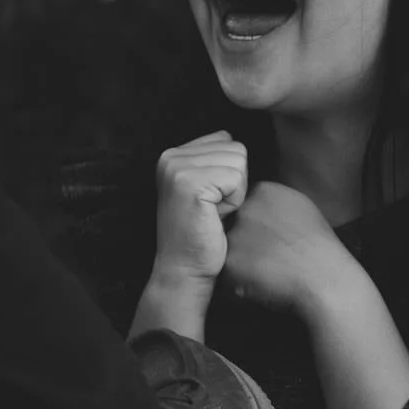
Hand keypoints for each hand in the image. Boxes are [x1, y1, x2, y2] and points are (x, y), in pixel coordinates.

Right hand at [154, 132, 248, 286]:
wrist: (184, 271)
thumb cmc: (201, 234)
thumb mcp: (203, 187)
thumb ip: (211, 160)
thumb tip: (231, 137)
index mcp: (171, 155)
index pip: (225, 140)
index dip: (228, 173)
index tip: (209, 199)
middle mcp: (169, 156)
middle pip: (235, 148)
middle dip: (234, 182)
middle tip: (211, 209)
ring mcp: (177, 169)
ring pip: (238, 161)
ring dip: (235, 192)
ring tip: (212, 212)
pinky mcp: (190, 184)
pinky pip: (236, 178)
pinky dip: (234, 201)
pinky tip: (214, 217)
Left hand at [222, 181, 352, 316]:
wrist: (325, 278)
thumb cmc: (320, 247)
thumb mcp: (301, 207)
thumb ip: (277, 201)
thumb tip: (265, 208)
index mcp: (264, 191)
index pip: (244, 203)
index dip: (255, 224)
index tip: (269, 238)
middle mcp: (245, 208)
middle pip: (233, 223)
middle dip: (244, 239)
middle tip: (267, 255)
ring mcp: (235, 233)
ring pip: (227, 248)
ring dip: (241, 260)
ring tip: (266, 270)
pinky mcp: (230, 261)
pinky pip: (226, 272)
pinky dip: (237, 281)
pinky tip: (260, 283)